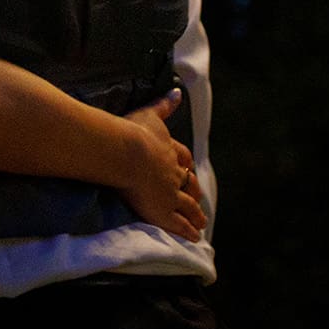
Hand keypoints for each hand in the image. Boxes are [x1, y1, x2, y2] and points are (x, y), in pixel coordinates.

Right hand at [117, 89, 205, 242]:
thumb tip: (177, 90)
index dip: (185, 164)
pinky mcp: (162, 210)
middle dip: (194, 191)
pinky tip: (195, 238)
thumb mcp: (149, 114)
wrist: (127, 152)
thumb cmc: (132, 132)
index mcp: (168, 150)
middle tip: (199, 198)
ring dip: (196, 214)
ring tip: (202, 223)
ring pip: (188, 206)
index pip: (182, 157)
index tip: (189, 169)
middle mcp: (173, 173)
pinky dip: (188, 230)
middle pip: (189, 184)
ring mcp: (169, 193)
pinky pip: (178, 223)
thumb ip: (163, 105)